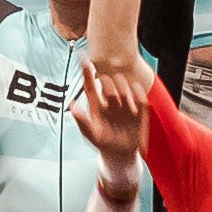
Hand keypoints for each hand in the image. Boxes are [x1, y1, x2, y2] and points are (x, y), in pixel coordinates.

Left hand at [74, 55, 149, 172]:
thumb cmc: (103, 143)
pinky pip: (140, 96)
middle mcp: (110, 99)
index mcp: (96, 103)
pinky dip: (137, 93)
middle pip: (108, 80)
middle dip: (108, 81)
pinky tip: (135, 98)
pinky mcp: (138, 109)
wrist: (120, 154)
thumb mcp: (92, 134)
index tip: (83, 56)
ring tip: (122, 102)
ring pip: (123, 84)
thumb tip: (71, 105)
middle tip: (109, 90)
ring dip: (122, 87)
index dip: (86, 70)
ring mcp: (124, 102)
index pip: (90, 83)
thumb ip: (82, 121)